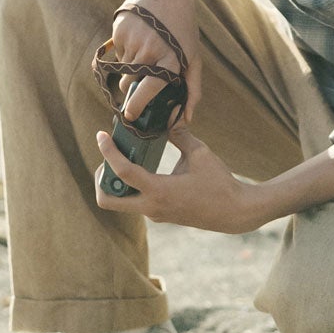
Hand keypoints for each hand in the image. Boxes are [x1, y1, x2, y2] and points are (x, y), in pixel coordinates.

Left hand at [94, 123, 268, 234]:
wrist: (232, 212)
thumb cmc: (219, 182)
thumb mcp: (200, 153)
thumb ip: (180, 135)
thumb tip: (169, 117)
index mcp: (159, 190)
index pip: (122, 172)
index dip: (108, 152)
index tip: (101, 135)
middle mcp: (151, 207)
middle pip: (107, 200)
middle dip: (101, 178)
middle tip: (109, 156)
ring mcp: (154, 214)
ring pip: (120, 203)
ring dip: (115, 183)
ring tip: (125, 158)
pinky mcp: (160, 215)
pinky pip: (135, 202)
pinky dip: (131, 186)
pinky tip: (143, 169)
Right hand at [112, 0, 201, 125]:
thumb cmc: (183, 27)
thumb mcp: (193, 55)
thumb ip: (192, 88)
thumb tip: (186, 119)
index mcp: (170, 59)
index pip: (148, 90)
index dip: (137, 106)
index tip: (130, 115)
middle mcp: (150, 51)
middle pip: (129, 83)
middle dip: (133, 84)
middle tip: (144, 69)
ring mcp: (133, 40)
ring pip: (121, 68)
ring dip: (130, 64)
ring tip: (147, 46)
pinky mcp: (119, 30)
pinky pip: (116, 52)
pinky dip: (124, 49)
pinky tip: (139, 35)